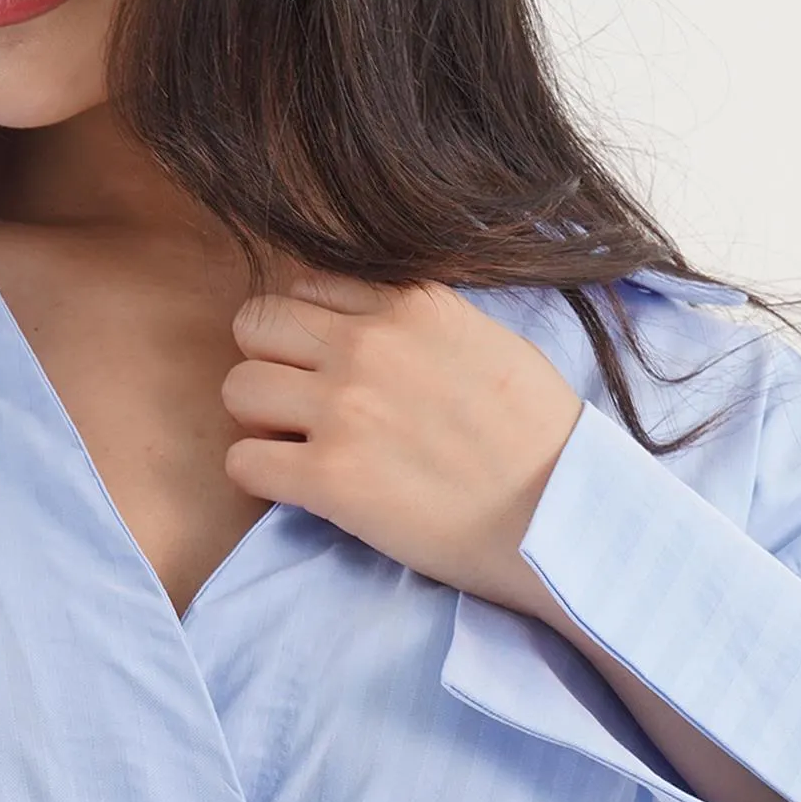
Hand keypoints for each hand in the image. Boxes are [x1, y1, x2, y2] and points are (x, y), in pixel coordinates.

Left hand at [222, 274, 581, 607]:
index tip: (329, 366)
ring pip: (238, 388)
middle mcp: (369, 345)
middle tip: (300, 404)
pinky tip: (300, 487)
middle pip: (255, 324)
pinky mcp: (329, 477)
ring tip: (301, 446)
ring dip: (260, 420)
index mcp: (410, 305)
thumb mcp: (487, 341)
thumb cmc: (540, 438)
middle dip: (269, 363)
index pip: (307, 288)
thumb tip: (376, 323)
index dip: (308, 331)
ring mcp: (344, 409)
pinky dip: (261, 476)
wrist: (562, 513)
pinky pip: (242, 462)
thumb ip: (421, 324)